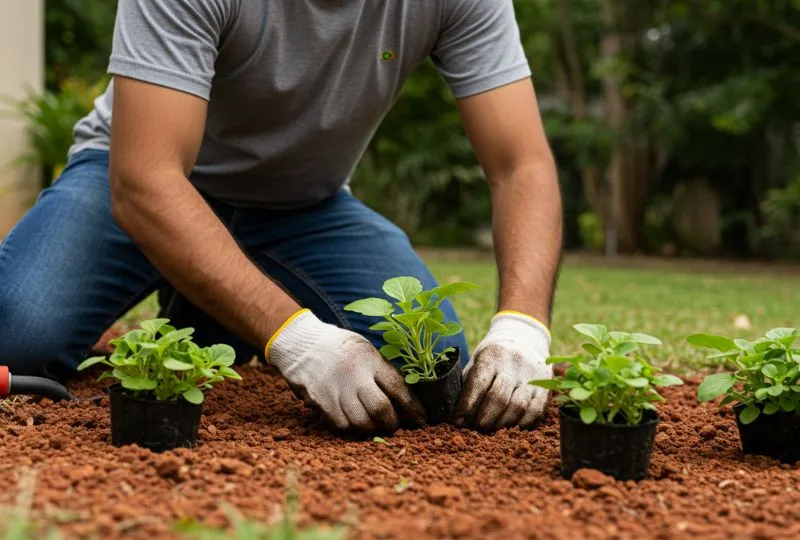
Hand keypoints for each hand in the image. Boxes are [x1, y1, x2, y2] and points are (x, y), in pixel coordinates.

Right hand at [266, 309, 426, 431]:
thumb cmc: (340, 347)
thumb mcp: (365, 350)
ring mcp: (337, 391)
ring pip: (362, 422)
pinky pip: (343, 425)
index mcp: (370, 360)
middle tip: (395, 426)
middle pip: (381, 409)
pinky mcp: (322, 402)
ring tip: (375, 425)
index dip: (413, 409)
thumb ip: (382, 371)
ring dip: (373, 428)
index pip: (398, 389)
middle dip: (393, 423)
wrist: (301, 343)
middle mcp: (354, 376)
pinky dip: (352, 427)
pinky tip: (355, 422)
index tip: (422, 420)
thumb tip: (404, 398)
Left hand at [455, 312, 551, 430]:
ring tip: (491, 430)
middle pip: (498, 398)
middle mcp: (514, 364)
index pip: (478, 383)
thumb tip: (457, 415)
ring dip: (502, 424)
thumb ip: (468, 383)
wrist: (525, 338)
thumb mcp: (478, 361)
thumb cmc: (494, 357)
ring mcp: (532, 376)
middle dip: (484, 418)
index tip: (458, 421)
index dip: (467, 405)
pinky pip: (535, 411)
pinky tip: (510, 428)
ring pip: (518, 407)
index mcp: (492, 356)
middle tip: (476, 428)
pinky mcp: (545, 387)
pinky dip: (521, 424)